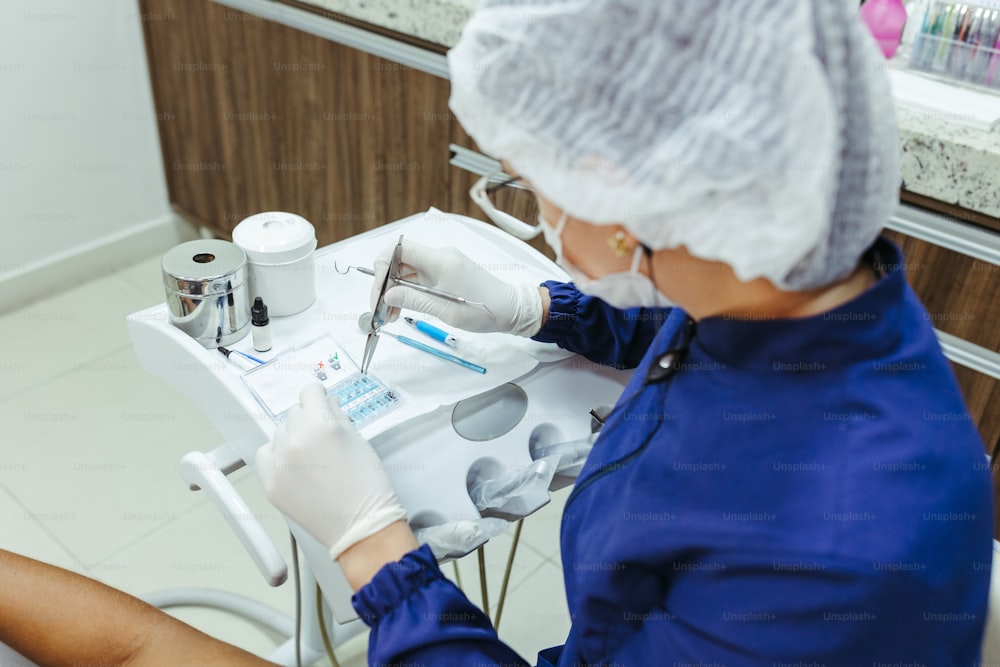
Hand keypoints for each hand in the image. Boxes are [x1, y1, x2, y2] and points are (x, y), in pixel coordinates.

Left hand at [255, 383, 407, 559]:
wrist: (360, 526)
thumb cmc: (368, 485)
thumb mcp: (359, 441)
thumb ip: (338, 416)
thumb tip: (326, 403)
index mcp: (321, 425)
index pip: (309, 392)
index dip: (318, 396)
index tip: (321, 402)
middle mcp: (295, 440)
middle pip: (294, 413)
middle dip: (308, 419)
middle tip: (322, 437)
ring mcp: (279, 463)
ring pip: (279, 433)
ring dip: (293, 437)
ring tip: (311, 456)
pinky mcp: (270, 483)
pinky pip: (265, 455)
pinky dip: (277, 455)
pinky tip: (293, 465)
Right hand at [370, 240, 543, 335]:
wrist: (510, 309)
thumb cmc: (484, 309)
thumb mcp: (447, 311)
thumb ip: (415, 301)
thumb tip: (388, 296)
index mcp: (440, 260)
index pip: (399, 249)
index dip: (382, 265)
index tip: (378, 290)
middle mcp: (440, 257)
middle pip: (400, 261)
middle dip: (385, 284)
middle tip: (381, 309)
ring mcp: (443, 265)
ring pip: (407, 272)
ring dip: (395, 291)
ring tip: (390, 315)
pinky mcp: (445, 274)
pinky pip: (419, 279)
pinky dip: (408, 293)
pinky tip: (402, 309)